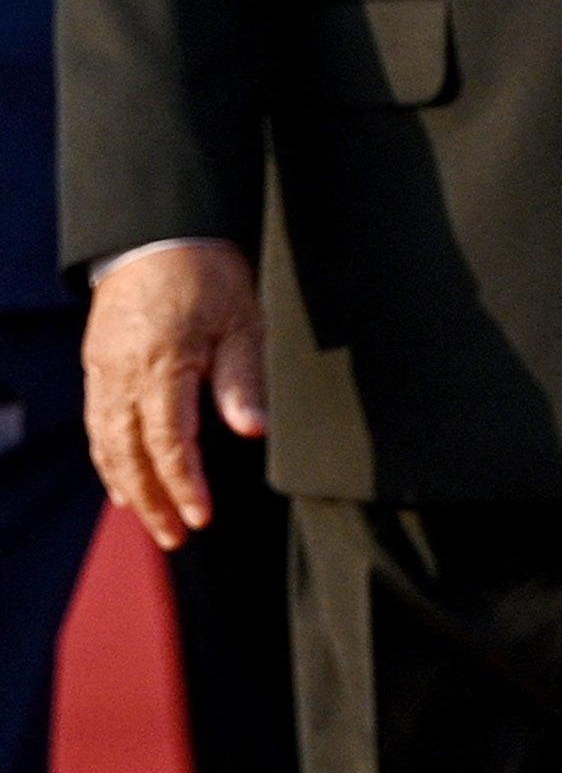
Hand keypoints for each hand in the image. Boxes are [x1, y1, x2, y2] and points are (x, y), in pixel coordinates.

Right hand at [84, 244, 265, 551]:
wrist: (158, 234)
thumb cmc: (208, 274)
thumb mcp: (243, 322)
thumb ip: (243, 381)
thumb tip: (253, 432)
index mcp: (161, 368)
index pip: (170, 444)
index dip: (184, 486)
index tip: (201, 518)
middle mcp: (123, 377)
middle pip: (131, 456)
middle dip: (153, 502)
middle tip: (176, 539)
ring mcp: (103, 374)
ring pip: (107, 446)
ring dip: (128, 487)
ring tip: (152, 520)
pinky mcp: (97, 367)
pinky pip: (97, 425)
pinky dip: (110, 460)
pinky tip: (124, 481)